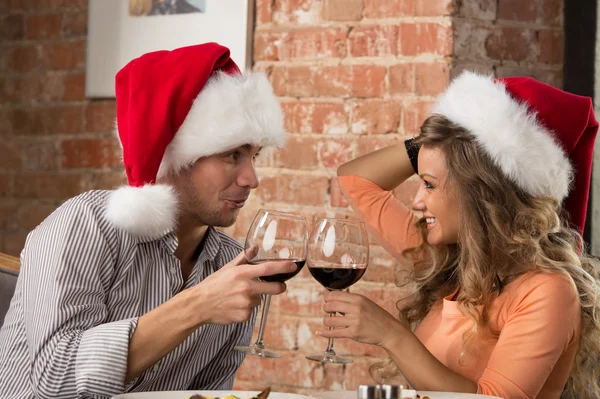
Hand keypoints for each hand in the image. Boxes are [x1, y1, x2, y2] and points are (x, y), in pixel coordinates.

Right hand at [182, 249, 296, 325]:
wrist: (199, 304)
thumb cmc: (213, 284)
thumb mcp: (228, 268)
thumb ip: (244, 258)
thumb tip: (255, 247)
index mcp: (242, 273)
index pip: (268, 268)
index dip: (283, 267)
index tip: (293, 266)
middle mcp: (246, 288)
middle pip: (274, 288)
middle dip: (280, 287)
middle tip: (279, 286)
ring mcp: (246, 303)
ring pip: (260, 300)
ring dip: (254, 298)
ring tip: (238, 297)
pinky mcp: (244, 316)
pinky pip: (251, 311)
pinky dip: (246, 309)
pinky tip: (234, 306)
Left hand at [317, 290, 405, 346]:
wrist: (389, 330)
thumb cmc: (376, 316)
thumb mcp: (365, 303)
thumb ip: (350, 300)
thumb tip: (331, 297)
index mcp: (358, 299)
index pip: (335, 294)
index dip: (327, 297)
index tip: (326, 300)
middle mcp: (356, 308)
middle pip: (331, 305)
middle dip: (326, 308)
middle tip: (327, 310)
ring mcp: (354, 321)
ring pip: (331, 320)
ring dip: (326, 321)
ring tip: (329, 321)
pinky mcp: (353, 333)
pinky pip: (334, 333)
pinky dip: (325, 333)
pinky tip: (320, 332)